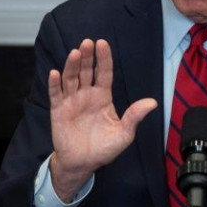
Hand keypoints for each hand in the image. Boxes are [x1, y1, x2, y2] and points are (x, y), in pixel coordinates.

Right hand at [48, 39, 156, 201]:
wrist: (82, 163)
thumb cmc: (103, 149)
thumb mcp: (124, 134)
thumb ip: (134, 116)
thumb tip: (152, 102)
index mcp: (102, 97)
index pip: (103, 73)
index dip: (103, 59)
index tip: (103, 43)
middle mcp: (86, 95)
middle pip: (86, 71)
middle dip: (87, 57)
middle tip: (87, 43)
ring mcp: (71, 101)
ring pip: (71, 79)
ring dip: (72, 66)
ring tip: (75, 54)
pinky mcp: (58, 110)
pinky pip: (56, 94)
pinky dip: (54, 84)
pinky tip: (55, 73)